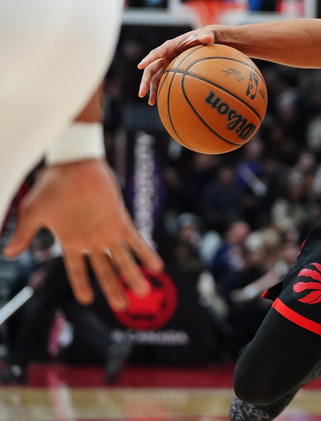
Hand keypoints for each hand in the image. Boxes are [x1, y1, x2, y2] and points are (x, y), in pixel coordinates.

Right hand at [2, 159, 164, 310]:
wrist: (73, 163)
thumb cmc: (52, 186)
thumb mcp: (33, 213)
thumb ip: (25, 234)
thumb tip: (8, 254)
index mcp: (71, 241)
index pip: (77, 270)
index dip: (82, 285)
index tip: (88, 300)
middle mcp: (91, 240)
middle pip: (104, 270)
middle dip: (113, 288)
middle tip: (123, 306)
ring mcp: (107, 231)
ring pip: (122, 259)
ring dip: (133, 275)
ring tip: (144, 291)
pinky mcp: (120, 219)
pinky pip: (136, 239)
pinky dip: (146, 252)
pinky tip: (156, 265)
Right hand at [137, 29, 214, 103]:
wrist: (206, 41)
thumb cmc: (205, 37)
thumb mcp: (206, 36)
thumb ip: (206, 37)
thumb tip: (208, 37)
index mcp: (171, 46)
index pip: (157, 52)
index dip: (148, 59)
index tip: (140, 66)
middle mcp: (165, 56)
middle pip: (151, 69)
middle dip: (145, 81)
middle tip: (141, 94)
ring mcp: (167, 64)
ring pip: (155, 78)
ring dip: (152, 90)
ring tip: (152, 103)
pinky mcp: (172, 70)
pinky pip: (164, 81)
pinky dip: (162, 90)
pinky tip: (163, 102)